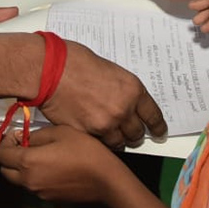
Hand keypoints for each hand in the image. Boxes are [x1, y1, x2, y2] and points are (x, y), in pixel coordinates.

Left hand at [0, 127, 126, 202]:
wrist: (106, 179)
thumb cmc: (85, 151)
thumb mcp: (60, 132)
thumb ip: (36, 135)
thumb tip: (24, 138)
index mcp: (28, 163)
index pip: (1, 154)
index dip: (5, 141)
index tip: (16, 134)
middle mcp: (29, 181)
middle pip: (5, 170)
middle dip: (10, 156)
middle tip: (24, 143)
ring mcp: (39, 192)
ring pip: (19, 179)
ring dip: (22, 166)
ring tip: (40, 153)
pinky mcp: (49, 198)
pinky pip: (33, 185)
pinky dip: (34, 175)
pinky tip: (52, 164)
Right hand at [41, 41, 166, 149]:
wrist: (49, 70)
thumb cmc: (73, 62)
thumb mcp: (109, 69)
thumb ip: (120, 88)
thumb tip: (122, 98)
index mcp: (132, 89)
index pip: (153, 115)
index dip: (158, 127)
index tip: (159, 132)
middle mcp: (123, 109)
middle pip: (137, 133)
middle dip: (134, 134)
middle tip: (130, 133)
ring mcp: (106, 124)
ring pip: (119, 143)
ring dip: (117, 140)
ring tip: (110, 135)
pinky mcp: (88, 134)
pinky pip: (100, 145)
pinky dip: (98, 142)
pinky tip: (94, 135)